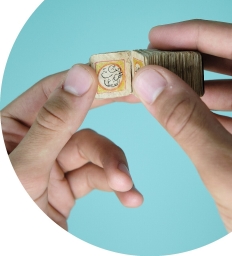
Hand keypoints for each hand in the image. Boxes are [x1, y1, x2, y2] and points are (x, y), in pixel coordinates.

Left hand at [1, 64, 142, 229]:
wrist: (17, 253)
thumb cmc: (7, 218)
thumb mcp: (27, 166)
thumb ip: (55, 121)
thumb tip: (81, 75)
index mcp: (12, 127)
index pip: (52, 91)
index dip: (85, 80)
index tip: (117, 74)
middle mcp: (35, 141)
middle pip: (80, 121)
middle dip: (108, 115)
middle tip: (138, 101)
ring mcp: (53, 164)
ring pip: (94, 152)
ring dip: (114, 166)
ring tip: (125, 183)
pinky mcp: (70, 186)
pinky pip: (98, 177)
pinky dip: (116, 186)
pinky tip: (130, 196)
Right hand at [132, 20, 231, 230]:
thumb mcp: (230, 170)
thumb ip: (187, 122)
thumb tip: (150, 81)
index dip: (201, 35)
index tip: (161, 37)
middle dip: (198, 56)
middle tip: (160, 54)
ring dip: (202, 83)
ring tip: (169, 82)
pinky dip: (211, 109)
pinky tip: (190, 110)